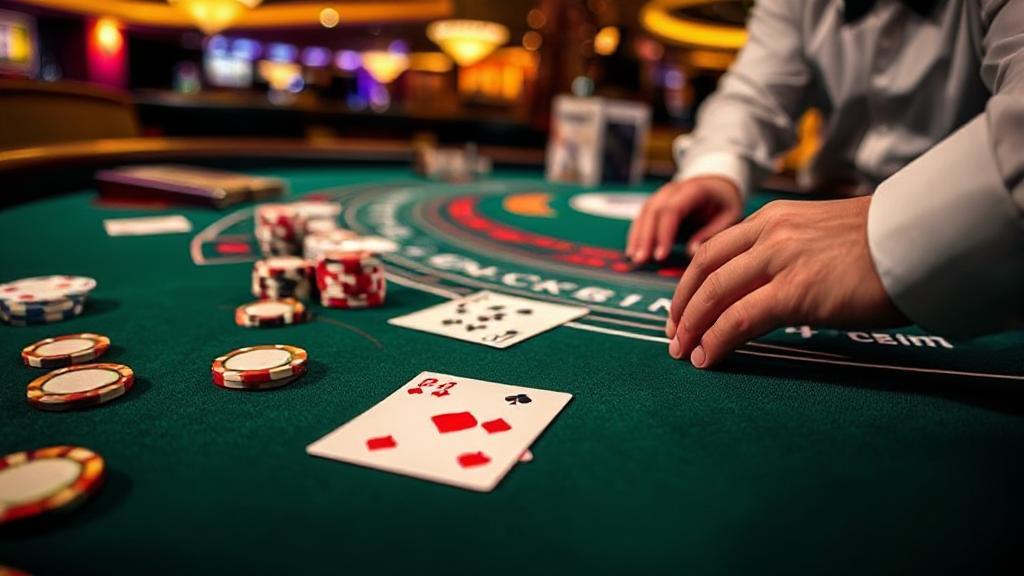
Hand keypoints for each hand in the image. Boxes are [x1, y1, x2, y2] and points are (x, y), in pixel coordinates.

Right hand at [626, 176, 742, 263]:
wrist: (718, 185)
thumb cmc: (725, 202)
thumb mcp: (730, 216)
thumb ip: (711, 233)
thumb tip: (690, 252)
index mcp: (693, 190)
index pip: (672, 210)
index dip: (664, 233)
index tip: (661, 256)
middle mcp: (673, 189)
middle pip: (653, 212)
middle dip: (646, 238)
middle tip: (642, 261)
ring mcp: (662, 195)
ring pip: (644, 214)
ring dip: (637, 237)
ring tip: (635, 258)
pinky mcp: (656, 204)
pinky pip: (642, 218)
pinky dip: (636, 234)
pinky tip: (632, 250)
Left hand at [665, 196, 907, 367]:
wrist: (923, 239)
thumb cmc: (887, 244)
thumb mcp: (827, 235)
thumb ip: (794, 252)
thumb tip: (779, 284)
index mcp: (776, 218)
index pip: (715, 249)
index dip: (691, 282)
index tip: (682, 307)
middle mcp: (771, 233)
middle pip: (705, 270)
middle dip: (682, 306)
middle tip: (672, 334)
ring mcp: (781, 260)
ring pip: (715, 294)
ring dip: (692, 326)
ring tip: (683, 351)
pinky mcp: (795, 291)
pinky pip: (738, 319)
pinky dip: (716, 340)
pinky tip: (707, 357)